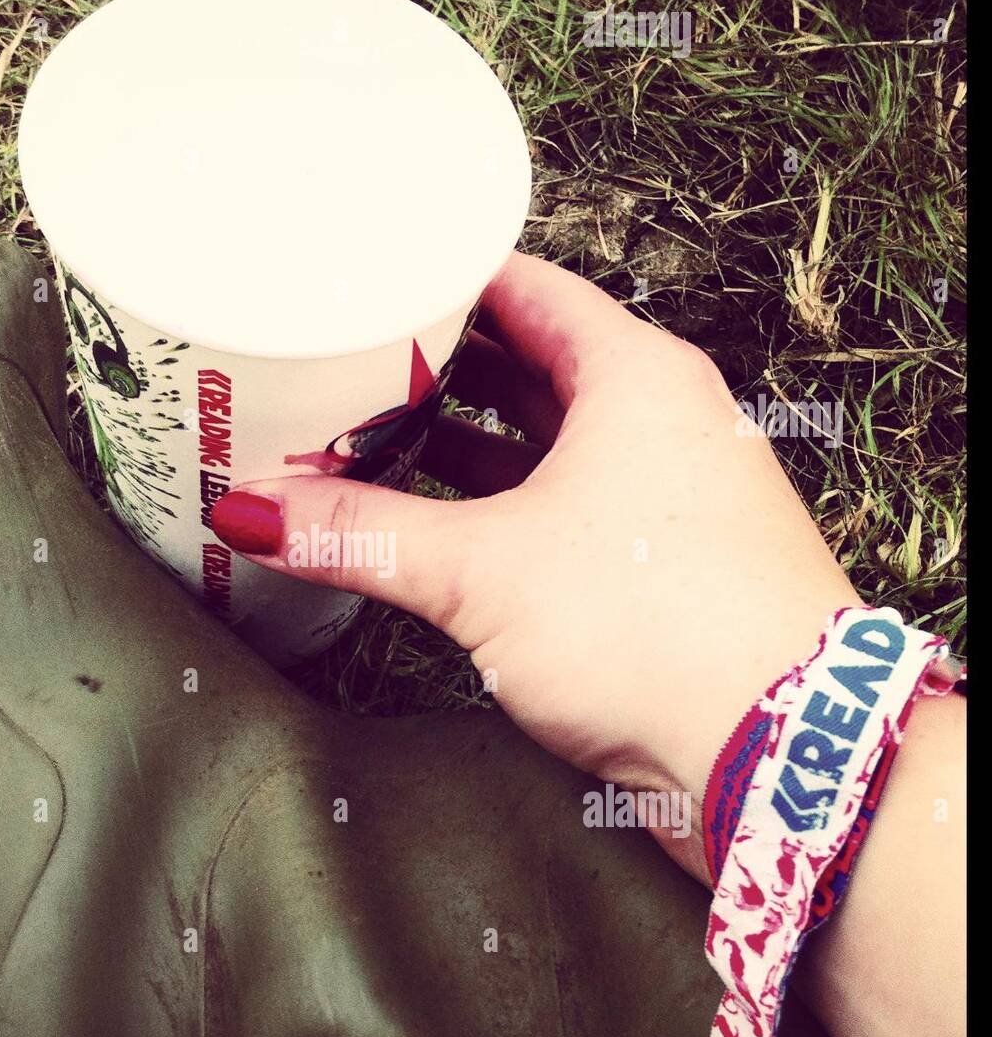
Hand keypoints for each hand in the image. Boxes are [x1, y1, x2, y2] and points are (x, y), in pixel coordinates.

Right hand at [212, 252, 857, 880]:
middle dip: (432, 369)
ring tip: (364, 443)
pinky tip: (430, 527)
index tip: (361, 288)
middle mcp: (655, 420)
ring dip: (457, 447)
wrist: (779, 754)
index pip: (522, 288)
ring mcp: (657, 495)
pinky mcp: (652, 564)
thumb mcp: (485, 571)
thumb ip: (363, 535)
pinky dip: (492, 509)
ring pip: (538, 443)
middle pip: (524, 364)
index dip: (436, 282)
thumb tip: (256, 513)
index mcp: (632, 375)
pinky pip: (556, 508)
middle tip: (342, 368)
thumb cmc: (660, 628)